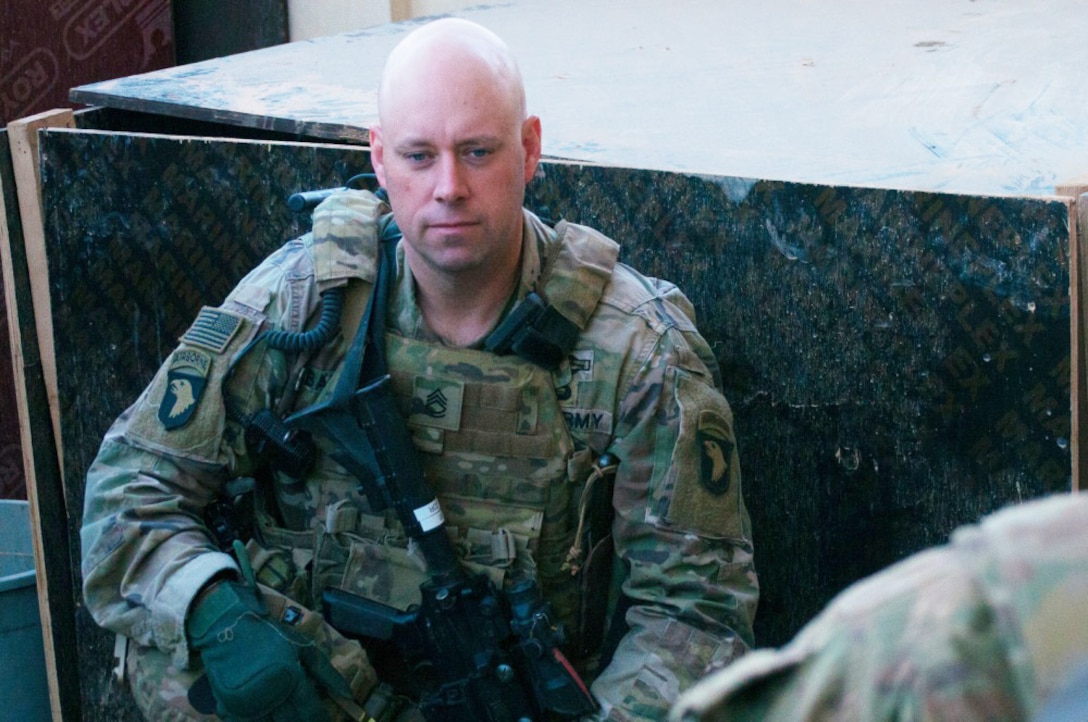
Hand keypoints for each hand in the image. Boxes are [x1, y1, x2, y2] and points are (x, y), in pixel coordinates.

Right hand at [187, 578, 351, 721]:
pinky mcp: (229, 709)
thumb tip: (349, 696)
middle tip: (308, 719)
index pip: (311, 712)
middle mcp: (270, 695)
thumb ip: (327, 673)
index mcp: (291, 679)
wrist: (228, 627)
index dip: (321, 721)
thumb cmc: (270, 636)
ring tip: (290, 717)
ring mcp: (248, 705)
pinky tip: (270, 718)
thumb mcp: (303, 647)